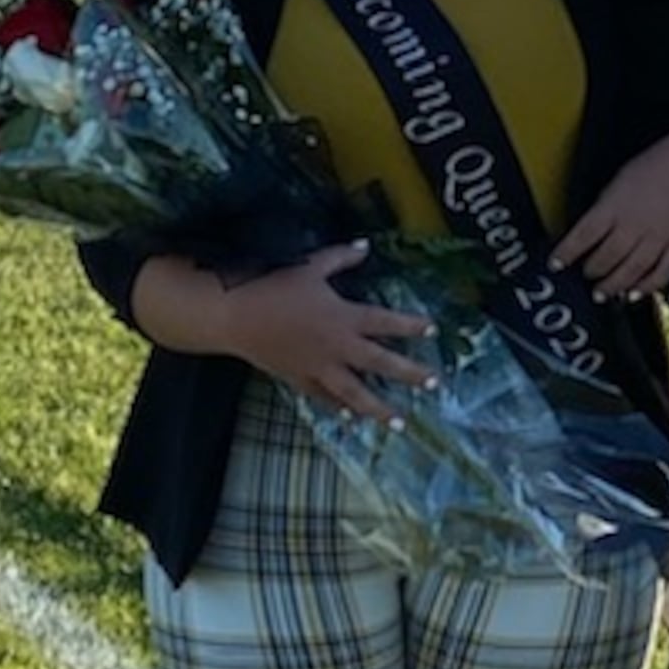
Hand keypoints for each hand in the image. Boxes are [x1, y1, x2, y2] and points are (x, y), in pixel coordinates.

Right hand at [216, 240, 436, 423]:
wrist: (234, 314)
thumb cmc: (273, 286)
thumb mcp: (311, 265)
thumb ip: (341, 257)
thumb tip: (365, 245)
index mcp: (344, 317)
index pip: (386, 323)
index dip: (411, 326)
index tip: (433, 330)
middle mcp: (337, 347)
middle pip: (381, 363)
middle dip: (410, 374)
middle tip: (434, 384)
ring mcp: (318, 367)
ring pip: (355, 393)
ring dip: (379, 408)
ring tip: (400, 422)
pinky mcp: (298, 378)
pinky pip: (323, 397)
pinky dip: (339, 407)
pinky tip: (351, 417)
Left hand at [551, 118, 668, 297]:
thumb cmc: (659, 164)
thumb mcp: (621, 179)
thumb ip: (606, 207)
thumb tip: (591, 232)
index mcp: (615, 206)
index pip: (582, 236)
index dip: (566, 253)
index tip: (555, 264)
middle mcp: (635, 225)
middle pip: (605, 258)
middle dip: (591, 271)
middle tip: (584, 276)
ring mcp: (659, 238)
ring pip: (630, 271)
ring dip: (612, 286)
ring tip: (601, 293)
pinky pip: (661, 274)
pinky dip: (646, 287)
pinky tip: (634, 293)